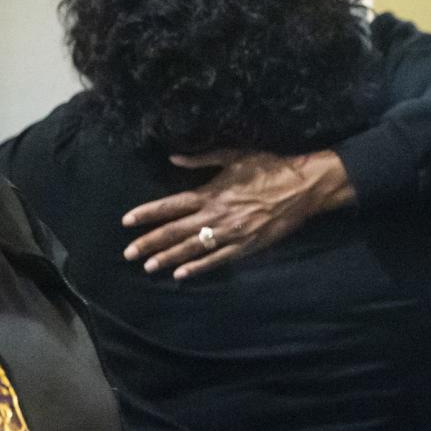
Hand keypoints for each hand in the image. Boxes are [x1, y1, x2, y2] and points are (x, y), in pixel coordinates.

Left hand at [122, 149, 354, 278]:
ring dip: (169, 258)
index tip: (127, 221)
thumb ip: (202, 159)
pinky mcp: (247, 245)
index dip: (147, 214)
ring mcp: (231, 233)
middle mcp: (217, 215)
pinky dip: (199, 267)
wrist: (303, 187)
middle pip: (175, 231)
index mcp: (211, 193)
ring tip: (148, 267)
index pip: (171, 205)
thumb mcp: (236, 155)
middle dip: (150, 242)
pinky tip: (181, 274)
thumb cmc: (271, 167)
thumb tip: (173, 157)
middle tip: (128, 254)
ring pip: (193, 248)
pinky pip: (218, 259)